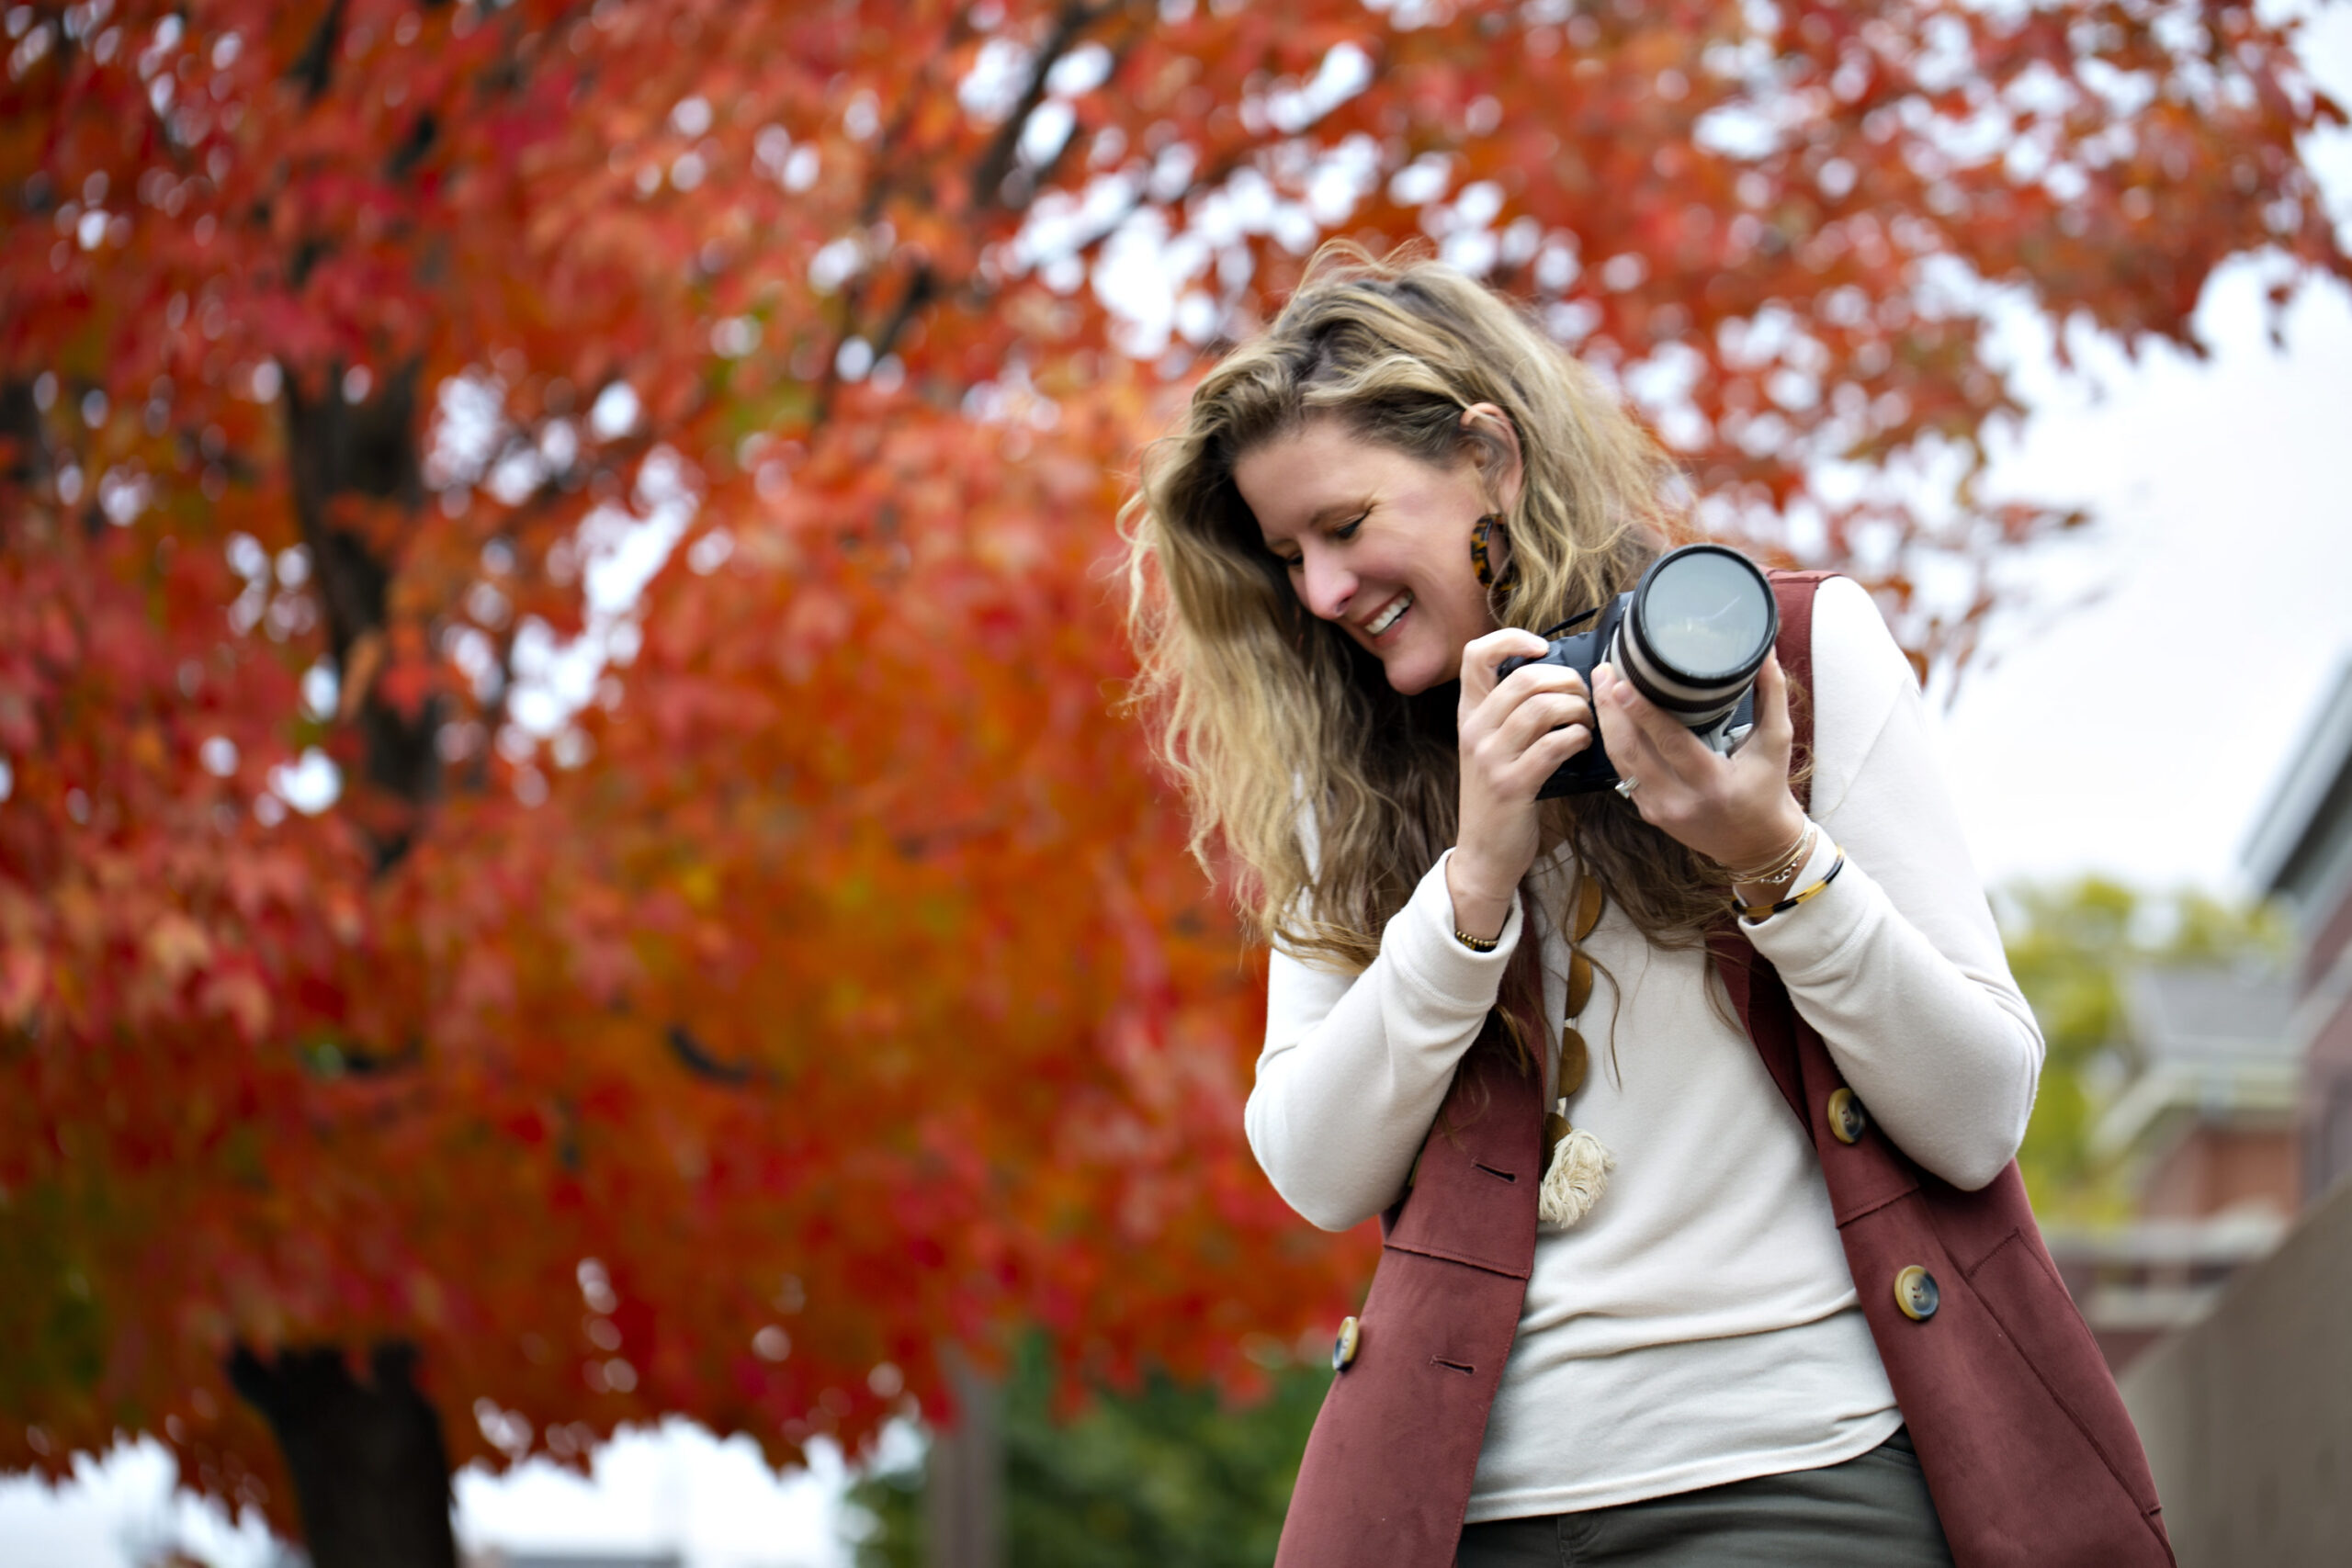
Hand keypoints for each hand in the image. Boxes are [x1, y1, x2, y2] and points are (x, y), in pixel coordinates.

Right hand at [1449, 629, 1594, 940]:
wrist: (1483, 853)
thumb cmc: (1499, 797)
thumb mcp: (1491, 748)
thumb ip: (1511, 713)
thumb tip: (1556, 677)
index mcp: (1469, 715)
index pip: (1475, 655)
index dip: (1511, 639)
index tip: (1542, 648)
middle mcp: (1475, 731)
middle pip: (1523, 677)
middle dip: (1566, 679)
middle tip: (1583, 695)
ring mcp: (1491, 758)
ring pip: (1542, 707)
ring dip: (1577, 709)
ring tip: (1587, 721)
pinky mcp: (1512, 784)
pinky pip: (1554, 745)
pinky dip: (1578, 738)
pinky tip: (1583, 744)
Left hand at [1591, 654, 1805, 880]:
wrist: (1757, 845)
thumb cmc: (1769, 789)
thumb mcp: (1776, 742)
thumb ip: (1772, 695)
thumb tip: (1765, 652)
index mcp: (1712, 782)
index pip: (1669, 742)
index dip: (1642, 712)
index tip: (1621, 684)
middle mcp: (1680, 800)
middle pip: (1632, 750)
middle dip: (1612, 709)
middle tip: (1604, 672)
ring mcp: (1659, 809)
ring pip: (1620, 762)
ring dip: (1607, 723)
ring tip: (1602, 686)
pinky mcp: (1649, 813)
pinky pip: (1624, 774)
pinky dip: (1615, 743)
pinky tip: (1611, 718)